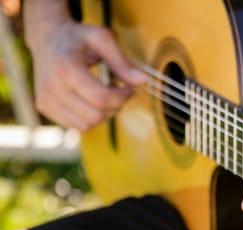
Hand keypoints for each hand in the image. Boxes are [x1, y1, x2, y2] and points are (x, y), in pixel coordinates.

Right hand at [27, 21, 144, 130]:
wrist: (47, 39)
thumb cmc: (78, 38)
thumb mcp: (102, 39)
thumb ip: (122, 62)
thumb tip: (143, 81)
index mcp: (66, 68)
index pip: (101, 99)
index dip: (122, 97)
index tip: (130, 88)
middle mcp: (52, 87)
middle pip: (96, 116)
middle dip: (114, 107)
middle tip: (118, 91)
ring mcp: (46, 99)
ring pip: (87, 125)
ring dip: (103, 114)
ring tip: (105, 95)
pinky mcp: (44, 107)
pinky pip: (76, 125)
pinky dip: (89, 116)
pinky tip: (90, 100)